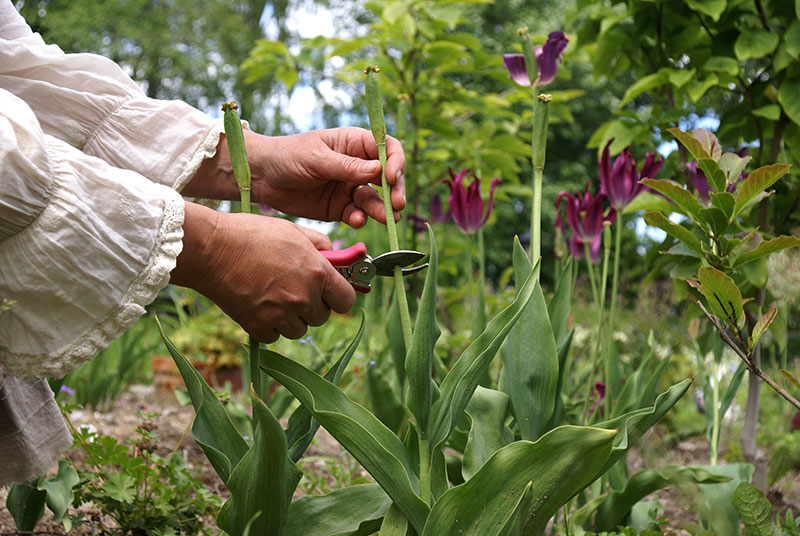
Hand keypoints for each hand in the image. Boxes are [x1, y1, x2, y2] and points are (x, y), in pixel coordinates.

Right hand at [170, 202, 355, 341]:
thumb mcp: (292, 230)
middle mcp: (303, 297)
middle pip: (322, 317)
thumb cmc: (251, 234)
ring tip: (273, 295)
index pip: (347, 300)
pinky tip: (258, 305)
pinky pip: (275, 336)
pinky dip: (269, 325)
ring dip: (291, 318)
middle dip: (313, 305)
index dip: (339, 297)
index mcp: (317, 272)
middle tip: (295, 288)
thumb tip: (334, 255)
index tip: (331, 293)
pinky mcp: (258, 326)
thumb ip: (319, 244)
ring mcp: (281, 314)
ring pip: (299, 329)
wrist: (211, 249)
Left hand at [185, 127, 405, 227]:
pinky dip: (360, 218)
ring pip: (374, 200)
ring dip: (382, 209)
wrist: (261, 177)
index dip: (395, 162)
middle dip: (394, 191)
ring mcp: (349, 188)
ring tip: (386, 218)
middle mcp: (357, 166)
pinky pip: (357, 214)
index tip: (390, 177)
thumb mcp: (316, 157)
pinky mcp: (339, 208)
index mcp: (354, 144)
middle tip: (396, 205)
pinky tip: (356, 220)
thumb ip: (346, 166)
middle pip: (387, 178)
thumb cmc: (287, 155)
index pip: (387, 149)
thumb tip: (378, 169)